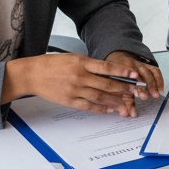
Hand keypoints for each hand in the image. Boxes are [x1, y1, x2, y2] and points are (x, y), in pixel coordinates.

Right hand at [3, 53, 156, 116]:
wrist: (32, 74)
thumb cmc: (53, 64)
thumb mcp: (72, 58)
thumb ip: (89, 64)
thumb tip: (107, 71)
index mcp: (81, 62)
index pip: (106, 67)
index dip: (122, 71)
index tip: (134, 74)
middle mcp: (80, 76)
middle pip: (106, 84)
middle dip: (123, 89)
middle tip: (136, 92)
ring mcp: (75, 90)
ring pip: (100, 97)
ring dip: (115, 101)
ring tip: (127, 104)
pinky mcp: (69, 100)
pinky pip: (88, 106)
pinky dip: (100, 109)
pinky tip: (110, 110)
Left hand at [102, 50, 164, 99]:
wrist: (116, 62)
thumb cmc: (116, 79)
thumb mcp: (115, 92)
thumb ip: (122, 104)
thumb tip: (128, 114)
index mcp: (119, 72)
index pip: (127, 79)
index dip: (133, 87)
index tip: (138, 95)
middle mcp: (129, 66)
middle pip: (139, 75)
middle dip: (143, 86)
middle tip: (146, 97)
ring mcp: (138, 64)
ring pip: (148, 71)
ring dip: (153, 83)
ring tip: (156, 94)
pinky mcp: (145, 64)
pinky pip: (155, 70)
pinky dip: (159, 79)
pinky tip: (160, 89)